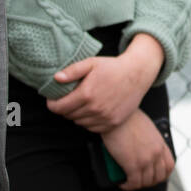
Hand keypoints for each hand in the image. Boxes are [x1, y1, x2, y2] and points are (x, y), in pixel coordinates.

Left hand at [48, 35, 162, 132]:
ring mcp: (104, 118)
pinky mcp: (113, 123)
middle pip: (68, 116)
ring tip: (82, 103)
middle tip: (69, 99)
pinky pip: (92, 128)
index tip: (53, 100)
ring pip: (79, 123)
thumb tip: (56, 79)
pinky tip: (93, 110)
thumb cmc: (113, 67)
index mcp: (86, 94)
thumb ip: (72, 71)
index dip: (52, 104)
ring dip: (77, 115)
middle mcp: (94, 109)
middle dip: (65, 108)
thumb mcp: (91, 63)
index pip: (59, 108)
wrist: (137, 74)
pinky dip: (89, 121)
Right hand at [100, 109, 174, 190]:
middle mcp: (156, 154)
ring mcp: (146, 160)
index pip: (169, 166)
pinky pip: (133, 183)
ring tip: (129, 182)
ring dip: (137, 184)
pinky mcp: (133, 165)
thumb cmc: (128, 118)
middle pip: (158, 177)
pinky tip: (122, 183)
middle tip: (139, 180)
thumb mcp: (147, 129)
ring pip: (145, 182)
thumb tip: (143, 150)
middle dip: (149, 182)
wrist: (118, 115)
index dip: (162, 174)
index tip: (154, 176)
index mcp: (161, 144)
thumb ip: (150, 141)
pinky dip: (128, 186)